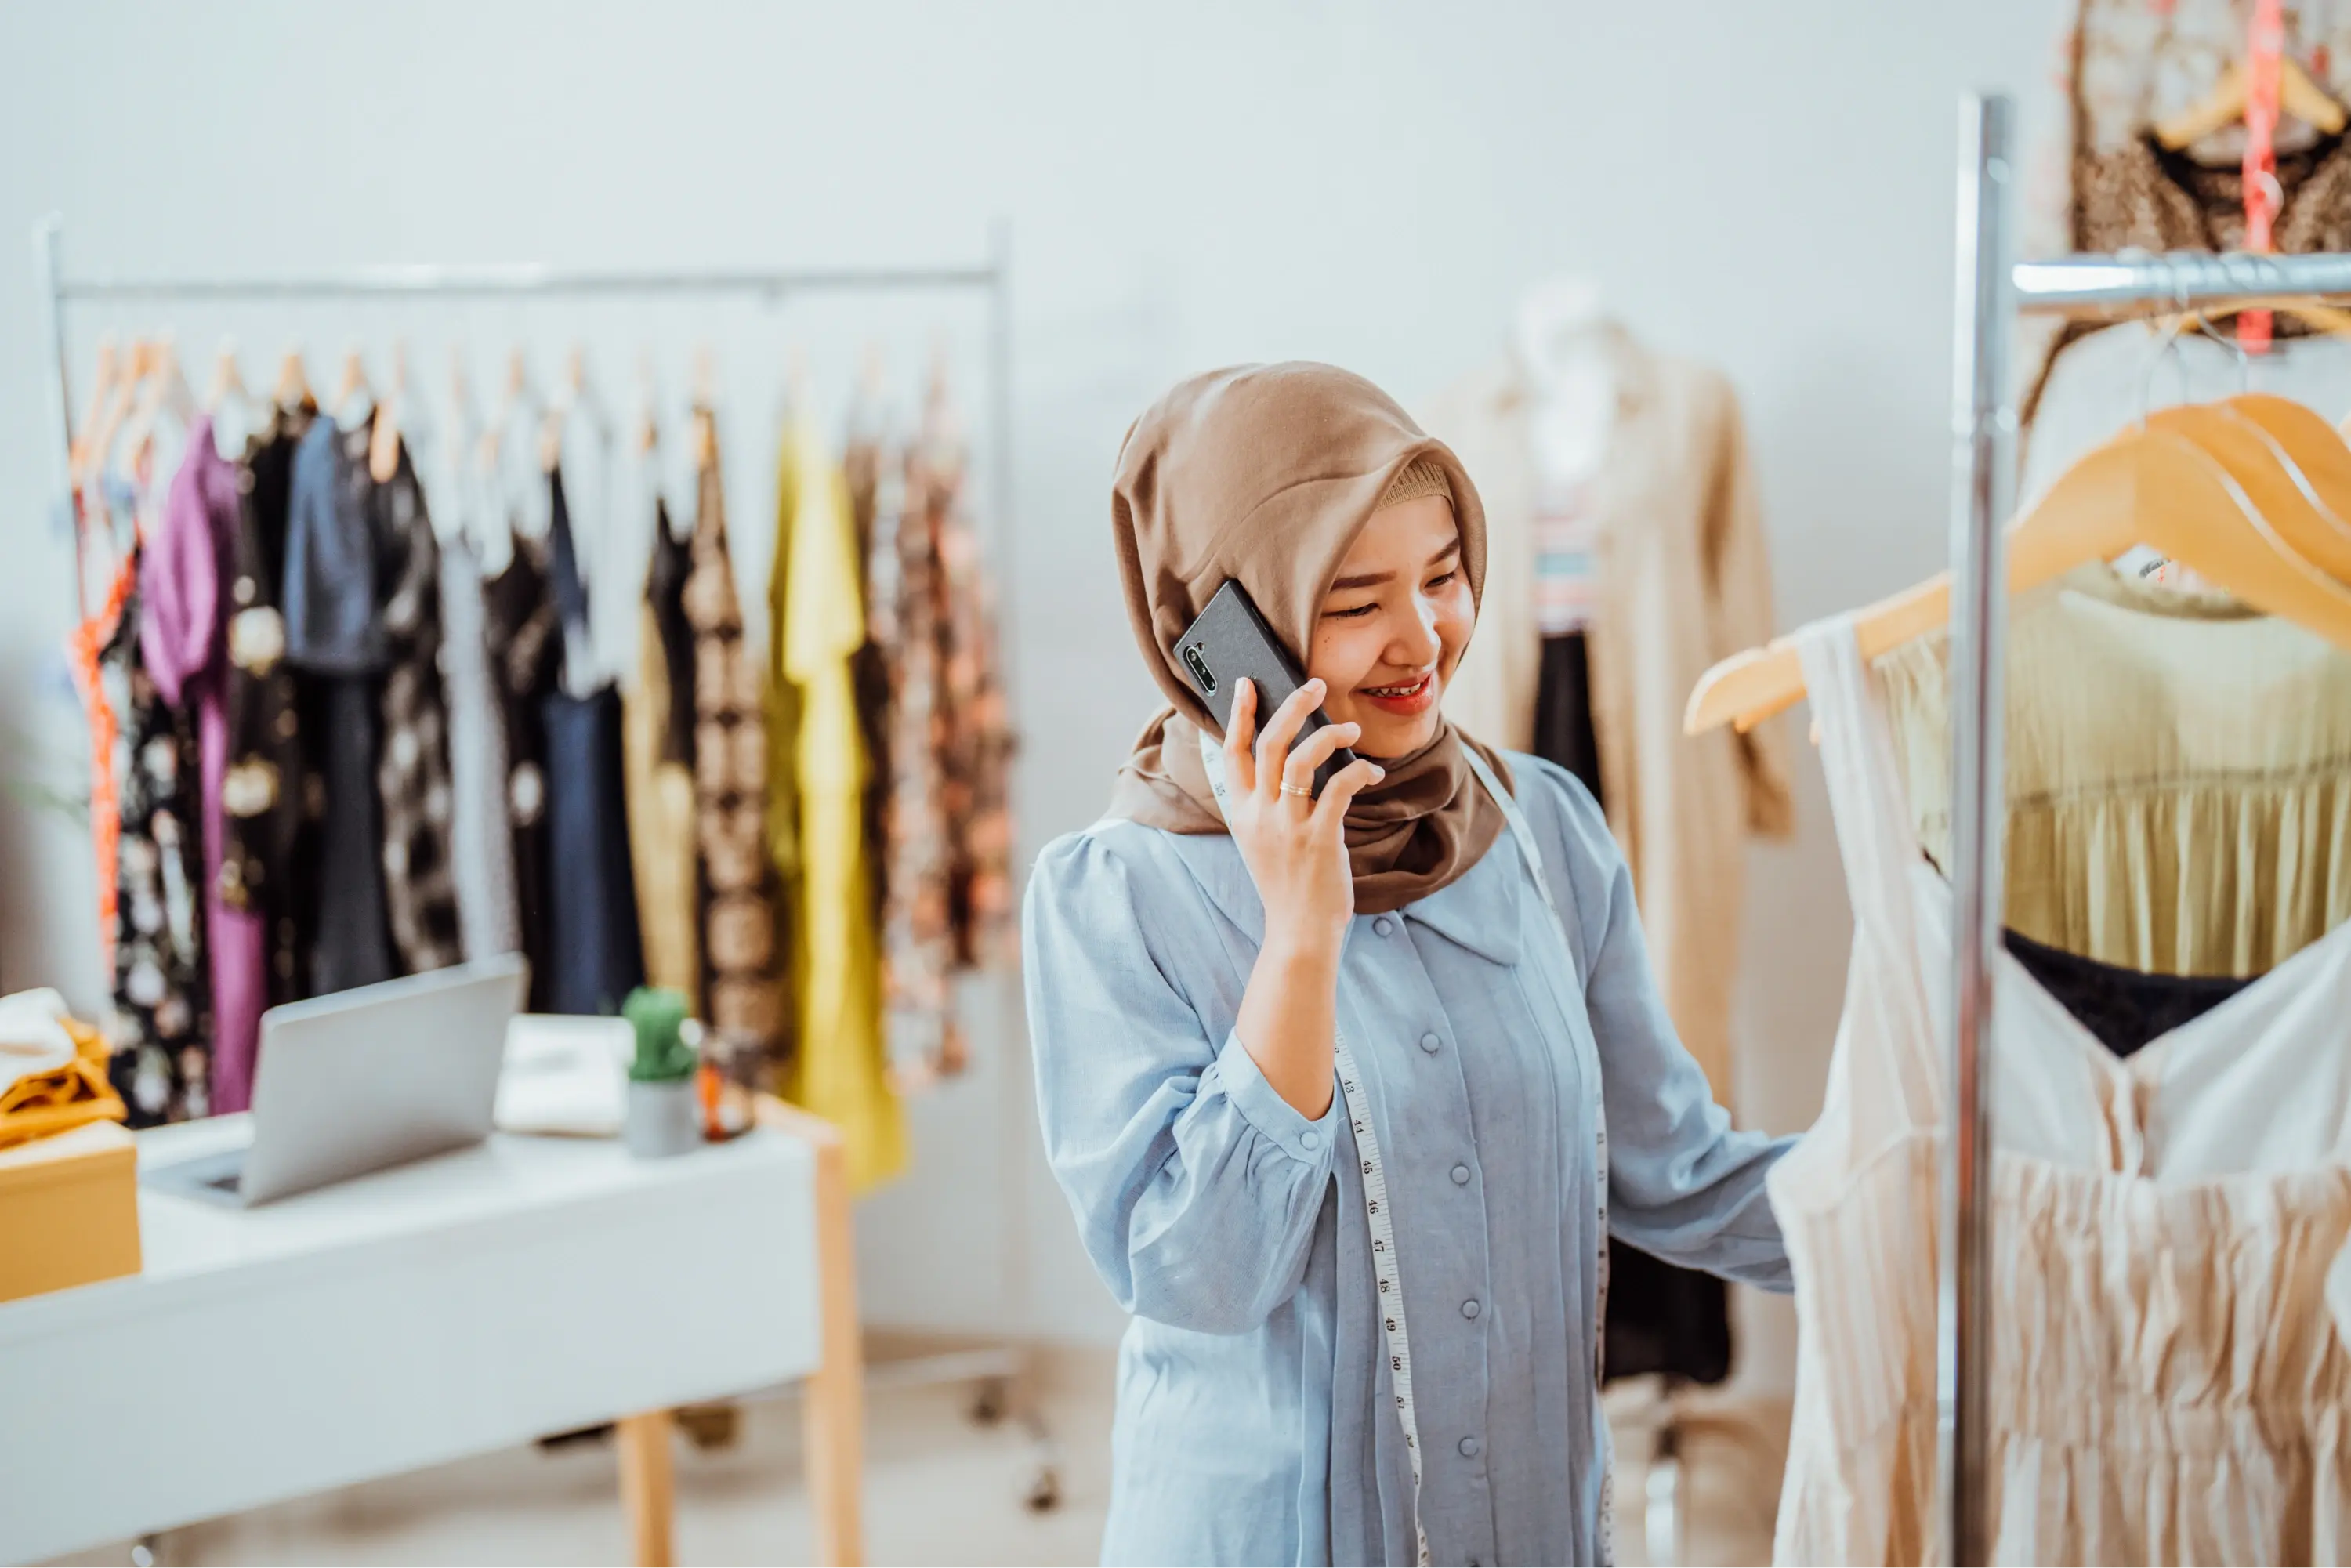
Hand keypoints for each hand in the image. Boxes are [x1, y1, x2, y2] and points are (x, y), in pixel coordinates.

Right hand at [1220, 678, 1385, 954]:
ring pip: (1299, 759)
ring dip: (1329, 735)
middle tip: (1314, 686)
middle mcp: (1260, 815)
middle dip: (1292, 707)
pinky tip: (1373, 771)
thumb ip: (1266, 804)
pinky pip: (1339, 788)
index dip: (1239, 714)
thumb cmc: (1287, 883)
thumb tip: (1290, 761)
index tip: (1248, 684)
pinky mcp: (1319, 838)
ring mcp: (1288, 827)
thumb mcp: (1261, 840)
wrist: (1298, 930)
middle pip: (1268, 744)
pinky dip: (1359, 771)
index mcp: (1242, 812)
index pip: (1232, 753)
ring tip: (1351, 730)